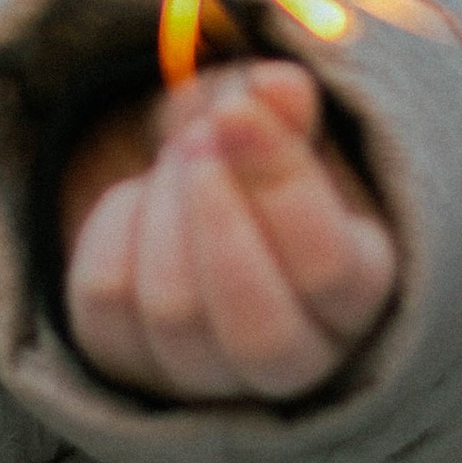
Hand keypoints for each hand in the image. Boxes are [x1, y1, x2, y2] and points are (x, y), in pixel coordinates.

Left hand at [59, 59, 400, 404]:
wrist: (205, 198)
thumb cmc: (265, 162)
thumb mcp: (287, 127)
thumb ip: (290, 108)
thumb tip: (278, 86)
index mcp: (357, 296)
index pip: (325, 267)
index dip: (278, 182)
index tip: (237, 108)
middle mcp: (296, 360)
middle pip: (257, 330)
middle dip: (215, 218)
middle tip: (198, 139)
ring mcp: (210, 376)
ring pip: (174, 313)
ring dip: (166, 206)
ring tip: (181, 150)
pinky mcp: (132, 365)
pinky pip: (105, 298)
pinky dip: (115, 223)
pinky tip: (143, 195)